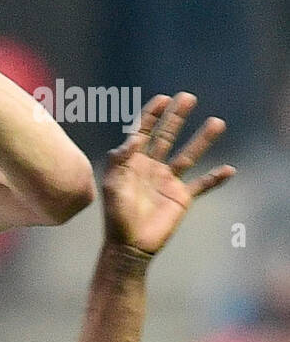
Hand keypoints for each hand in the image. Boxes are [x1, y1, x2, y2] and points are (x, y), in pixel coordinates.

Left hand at [102, 92, 234, 255]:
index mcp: (133, 162)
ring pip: (188, 155)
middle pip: (166, 136)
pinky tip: (229, 169)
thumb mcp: (112, 187)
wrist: (130, 245)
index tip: (162, 99)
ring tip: (217, 122)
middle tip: (188, 97)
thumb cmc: (116, 216)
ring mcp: (168, 181)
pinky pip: (202, 184)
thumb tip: (132, 139)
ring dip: (202, 139)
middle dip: (176, 117)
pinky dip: (216, 178)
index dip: (151, 115)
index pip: (143, 132)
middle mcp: (152, 167)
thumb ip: (119, 162)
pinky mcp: (182, 197)